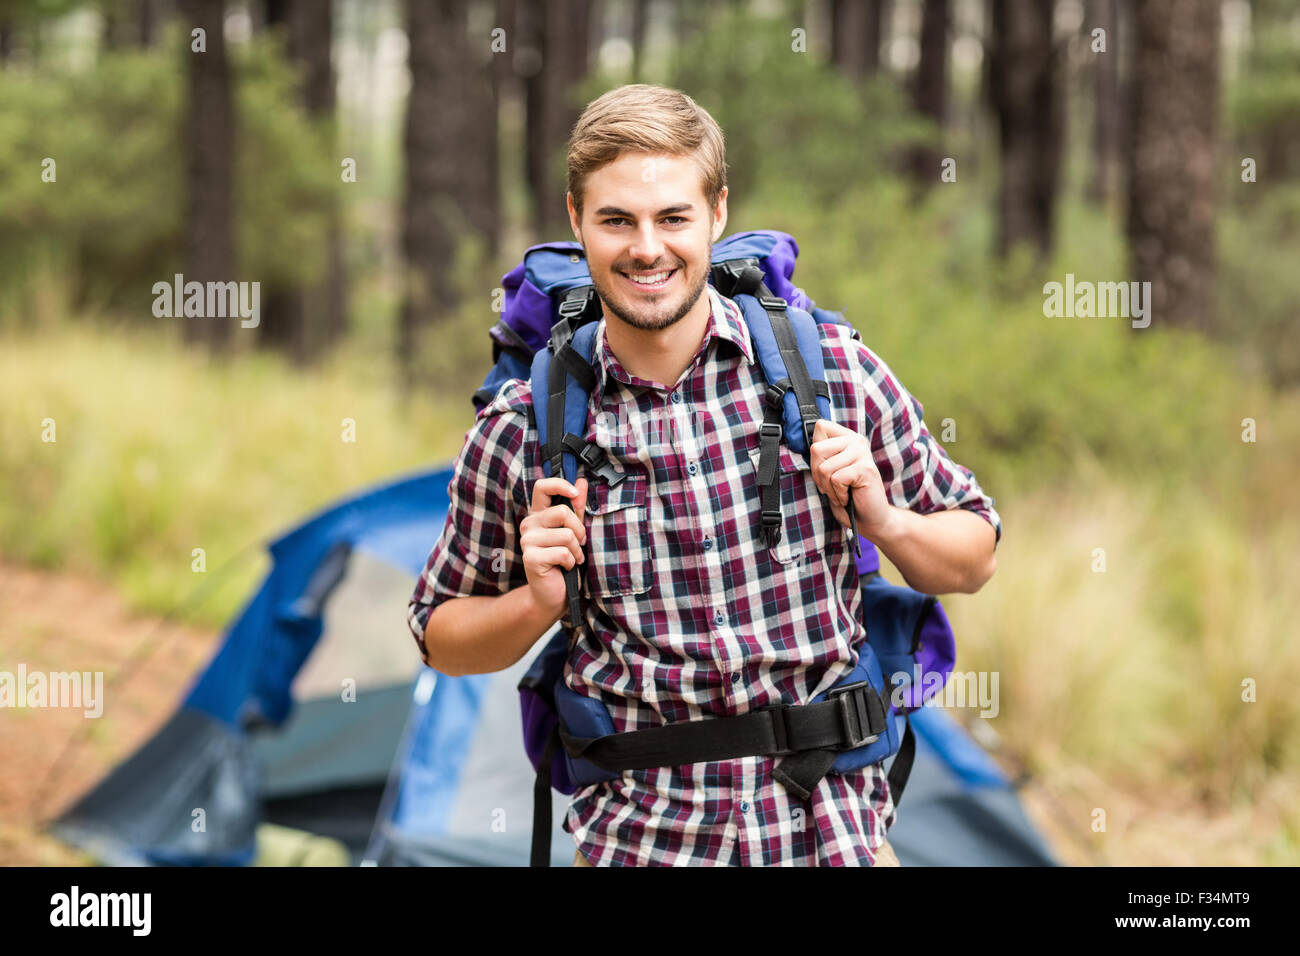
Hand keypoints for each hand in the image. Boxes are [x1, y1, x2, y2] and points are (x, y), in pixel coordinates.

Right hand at [520, 475, 587, 616]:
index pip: (542, 486)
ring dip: (576, 550)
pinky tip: (565, 567)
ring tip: (573, 558)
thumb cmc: (564, 561)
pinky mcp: (530, 557)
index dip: (560, 484)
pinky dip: (571, 561)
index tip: (575, 493)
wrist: (553, 593)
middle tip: (579, 543)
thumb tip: (581, 481)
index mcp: (538, 514)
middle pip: (562, 512)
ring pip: (566, 535)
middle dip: (579, 530)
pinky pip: (563, 552)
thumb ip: (576, 508)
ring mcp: (527, 541)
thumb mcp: (573, 531)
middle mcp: (529, 524)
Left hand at [809, 419, 894, 541]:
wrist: (868, 518)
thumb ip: (822, 454)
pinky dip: (838, 494)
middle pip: (816, 449)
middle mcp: (856, 440)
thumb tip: (810, 445)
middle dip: (818, 474)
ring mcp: (862, 453)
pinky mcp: (865, 468)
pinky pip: (836, 479)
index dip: (815, 453)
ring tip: (841, 492)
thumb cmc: (847, 495)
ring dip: (829, 488)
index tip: (826, 468)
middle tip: (832, 485)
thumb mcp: (829, 471)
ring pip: (824, 468)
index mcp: (847, 437)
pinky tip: (848, 496)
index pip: (820, 427)